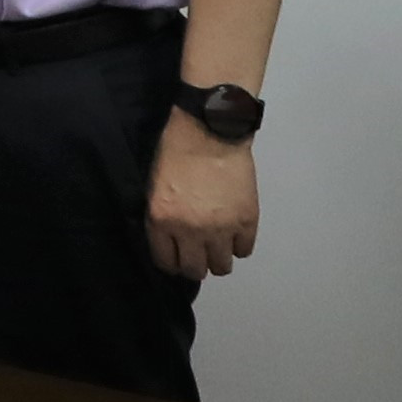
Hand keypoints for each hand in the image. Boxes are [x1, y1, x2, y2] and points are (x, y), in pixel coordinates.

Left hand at [145, 117, 259, 279]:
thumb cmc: (176, 151)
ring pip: (222, 267)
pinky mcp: (246, 220)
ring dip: (219, 259)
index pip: (167, 263)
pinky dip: (240, 244)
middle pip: (195, 270)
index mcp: (162, 222)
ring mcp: (221, 229)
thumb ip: (162, 220)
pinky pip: (244, 250)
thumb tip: (171, 241)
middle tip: (199, 254)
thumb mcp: (155, 189)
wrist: (210, 130)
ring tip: (219, 246)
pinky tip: (235, 233)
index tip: (178, 257)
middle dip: (196, 265)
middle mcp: (190, 232)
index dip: (173, 262)